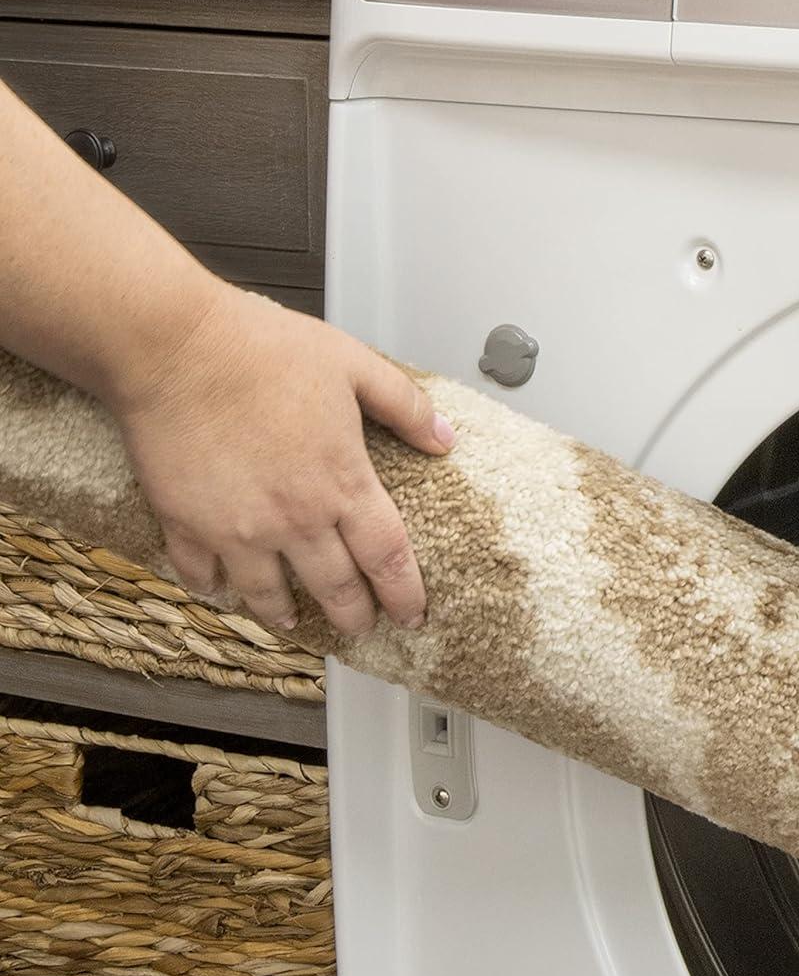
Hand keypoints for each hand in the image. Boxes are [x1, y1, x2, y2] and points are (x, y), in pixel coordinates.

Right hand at [107, 285, 452, 634]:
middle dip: (353, 617)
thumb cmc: (262, 349)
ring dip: (284, 614)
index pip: (388, 557)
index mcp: (341, 483)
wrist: (176, 347)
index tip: (413, 615)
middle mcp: (294, 518)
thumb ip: (405, 406)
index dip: (405, 594)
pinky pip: (202, 574)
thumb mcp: (354, 364)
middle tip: (360, 628)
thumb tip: (445, 438)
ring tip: (292, 622)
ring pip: (267, 596)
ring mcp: (237, 529)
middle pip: (336, 588)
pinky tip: (221, 588)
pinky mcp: (186, 524)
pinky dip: (213, 588)